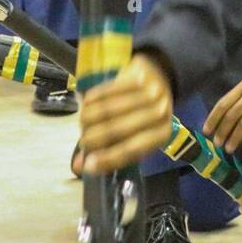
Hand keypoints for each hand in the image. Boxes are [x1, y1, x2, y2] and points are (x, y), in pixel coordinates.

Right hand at [78, 53, 174, 172]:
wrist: (158, 78)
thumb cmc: (142, 115)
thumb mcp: (135, 135)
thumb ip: (110, 152)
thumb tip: (79, 167)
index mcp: (162, 135)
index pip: (132, 150)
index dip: (108, 158)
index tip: (88, 165)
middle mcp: (160, 113)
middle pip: (119, 129)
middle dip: (94, 138)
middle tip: (83, 141)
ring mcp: (151, 92)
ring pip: (110, 109)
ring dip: (90, 118)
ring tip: (82, 122)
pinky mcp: (139, 75)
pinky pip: (108, 89)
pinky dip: (93, 98)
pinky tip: (86, 102)